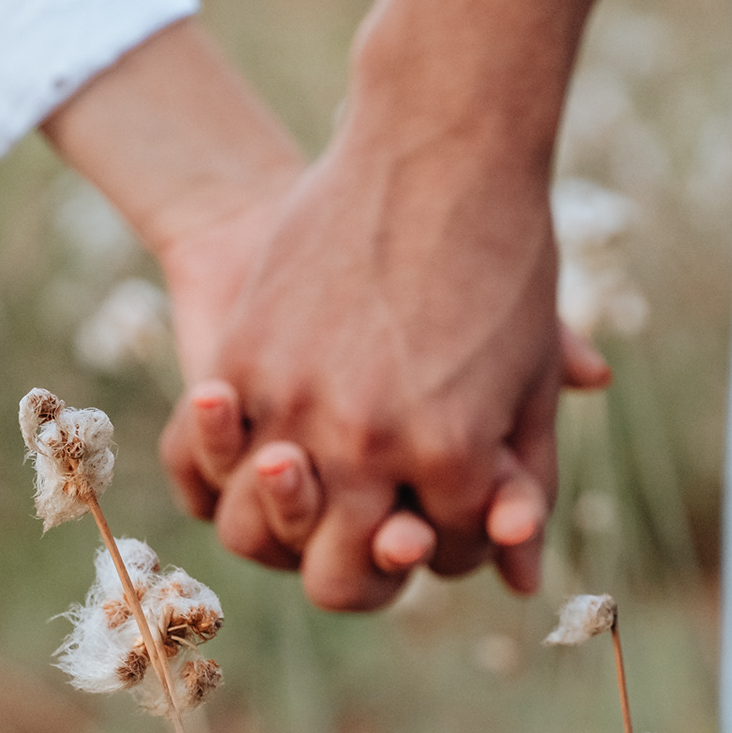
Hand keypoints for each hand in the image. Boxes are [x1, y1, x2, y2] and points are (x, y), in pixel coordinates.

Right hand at [162, 125, 609, 609]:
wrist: (435, 146)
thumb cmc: (501, 266)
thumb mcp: (529, 382)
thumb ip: (524, 487)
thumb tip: (519, 586)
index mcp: (453, 457)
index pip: (445, 558)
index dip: (452, 538)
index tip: (452, 498)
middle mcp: (367, 445)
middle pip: (343, 578)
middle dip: (365, 566)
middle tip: (371, 527)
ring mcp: (294, 406)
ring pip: (257, 535)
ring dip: (282, 532)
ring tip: (310, 495)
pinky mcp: (239, 362)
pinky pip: (202, 464)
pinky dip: (218, 475)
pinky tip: (249, 455)